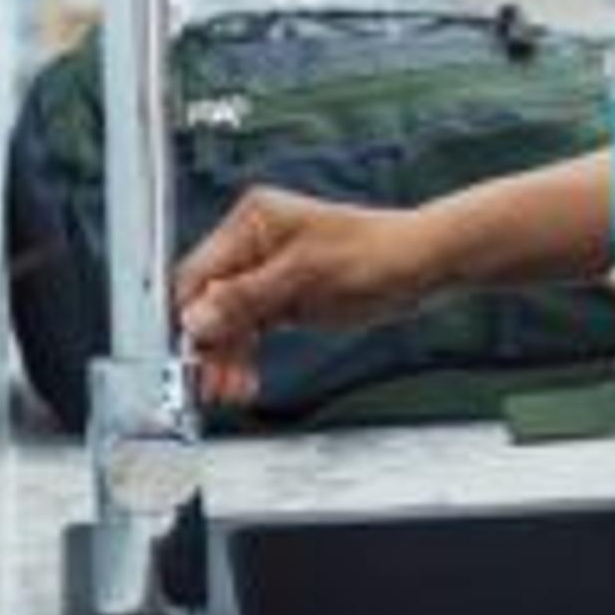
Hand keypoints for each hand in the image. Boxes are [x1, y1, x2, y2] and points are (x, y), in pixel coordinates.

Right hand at [172, 187, 439, 408]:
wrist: (423, 264)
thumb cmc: (376, 253)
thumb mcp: (305, 276)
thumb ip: (246, 298)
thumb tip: (196, 317)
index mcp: (253, 222)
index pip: (199, 273)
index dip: (191, 317)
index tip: (191, 355)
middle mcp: (254, 244)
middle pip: (210, 301)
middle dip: (210, 344)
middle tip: (210, 385)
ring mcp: (268, 271)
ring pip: (228, 321)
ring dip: (227, 357)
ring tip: (230, 392)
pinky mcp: (284, 296)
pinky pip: (251, 329)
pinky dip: (246, 354)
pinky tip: (244, 380)